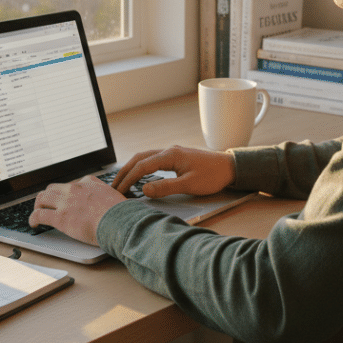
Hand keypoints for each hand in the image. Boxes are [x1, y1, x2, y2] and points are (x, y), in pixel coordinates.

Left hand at [29, 175, 125, 245]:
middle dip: (48, 197)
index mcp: (89, 183)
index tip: (65, 199)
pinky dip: (33, 218)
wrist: (120, 222)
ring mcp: (66, 202)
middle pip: (53, 188)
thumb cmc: (122, 214)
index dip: (65, 193)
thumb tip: (110, 203)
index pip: (72, 184)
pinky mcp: (60, 217)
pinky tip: (33, 224)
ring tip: (37, 212)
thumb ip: (107, 196)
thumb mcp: (115, 196)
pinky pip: (39, 214)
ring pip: (42, 198)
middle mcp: (75, 189)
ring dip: (38, 205)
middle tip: (47, 205)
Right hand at [112, 145, 235, 198]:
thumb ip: (166, 187)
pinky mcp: (176, 157)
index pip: (142, 166)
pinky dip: (141, 167)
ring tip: (122, 182)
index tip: (119, 191)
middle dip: (124, 172)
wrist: (230, 167)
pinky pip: (153, 160)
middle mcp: (169, 151)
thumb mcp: (189, 185)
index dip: (128, 179)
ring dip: (132, 169)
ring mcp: (172, 153)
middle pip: (139, 158)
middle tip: (113, 187)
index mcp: (170, 155)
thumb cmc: (212, 176)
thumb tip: (144, 190)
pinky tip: (139, 176)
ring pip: (145, 158)